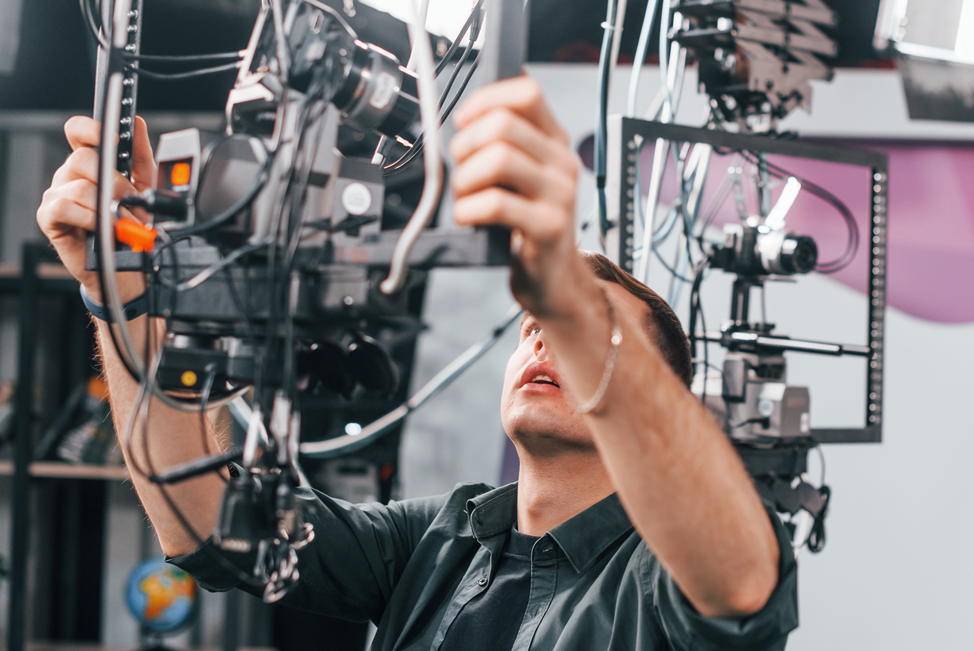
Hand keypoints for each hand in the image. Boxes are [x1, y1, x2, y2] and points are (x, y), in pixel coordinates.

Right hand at [36, 116, 155, 303]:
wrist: (125, 265)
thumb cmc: (130, 225)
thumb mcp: (143, 188)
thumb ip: (140, 156)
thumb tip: (139, 124)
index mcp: (90, 163)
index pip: (78, 132)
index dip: (90, 129)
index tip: (112, 137)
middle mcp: (69, 175)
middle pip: (83, 158)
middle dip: (114, 181)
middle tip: (130, 201)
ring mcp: (56, 194)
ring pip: (79, 186)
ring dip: (107, 207)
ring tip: (122, 223)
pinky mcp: (49, 217)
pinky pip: (64, 206)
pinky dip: (89, 217)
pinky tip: (101, 227)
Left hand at [450, 76, 584, 317]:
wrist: (554, 278)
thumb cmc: (527, 225)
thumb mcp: (523, 176)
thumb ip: (503, 145)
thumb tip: (465, 118)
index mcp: (555, 142)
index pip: (527, 94)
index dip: (486, 100)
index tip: (464, 121)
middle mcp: (562, 163)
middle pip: (503, 125)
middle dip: (465, 145)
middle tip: (460, 170)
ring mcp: (559, 195)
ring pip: (498, 159)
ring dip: (465, 178)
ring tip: (464, 197)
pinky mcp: (549, 227)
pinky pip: (496, 204)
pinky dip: (468, 209)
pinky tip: (468, 218)